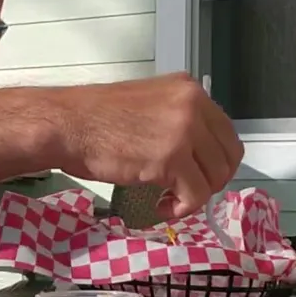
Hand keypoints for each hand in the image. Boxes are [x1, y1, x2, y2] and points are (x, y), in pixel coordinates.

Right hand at [49, 73, 244, 219]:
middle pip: (229, 155)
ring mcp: (184, 131)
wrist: (66, 125)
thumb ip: (176, 119)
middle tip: (187, 191)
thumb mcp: (148, 105)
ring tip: (170, 199)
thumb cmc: (94, 119)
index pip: (225, 131)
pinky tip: (162, 206)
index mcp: (188, 89)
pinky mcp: (172, 158)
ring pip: (215, 177)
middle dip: (211, 179)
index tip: (199, 174)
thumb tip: (195, 152)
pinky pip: (195, 195)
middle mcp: (193, 105)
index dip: (216, 159)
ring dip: (195, 195)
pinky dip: (182, 208)